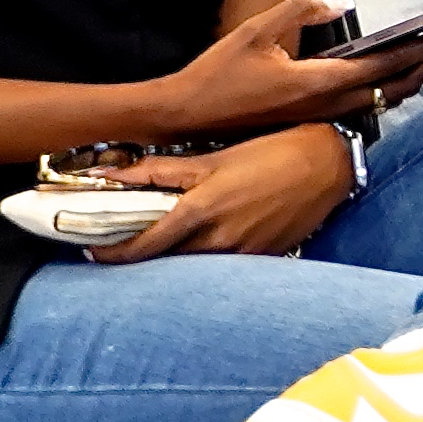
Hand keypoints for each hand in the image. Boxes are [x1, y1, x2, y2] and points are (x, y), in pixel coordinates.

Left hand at [96, 127, 359, 262]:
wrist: (328, 164)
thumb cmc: (269, 153)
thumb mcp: (211, 159)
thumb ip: (159, 171)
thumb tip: (111, 175)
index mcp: (199, 213)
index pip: (143, 247)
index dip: (113, 254)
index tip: (94, 252)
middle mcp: (218, 240)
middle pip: (165, 264)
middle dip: (142, 259)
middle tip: (123, 248)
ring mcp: (243, 254)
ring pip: (195, 267)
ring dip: (176, 260)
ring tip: (165, 247)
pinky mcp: (265, 258)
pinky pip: (226, 268)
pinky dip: (209, 259)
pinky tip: (208, 245)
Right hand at [175, 0, 422, 134]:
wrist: (185, 116)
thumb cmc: (217, 73)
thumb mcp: (256, 31)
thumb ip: (301, 12)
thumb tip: (343, 3)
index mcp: (320, 82)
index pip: (386, 65)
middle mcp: (328, 104)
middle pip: (396, 89)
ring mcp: (320, 116)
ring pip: (381, 100)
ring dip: (408, 78)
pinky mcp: (310, 120)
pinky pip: (361, 105)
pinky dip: (384, 89)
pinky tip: (386, 74)